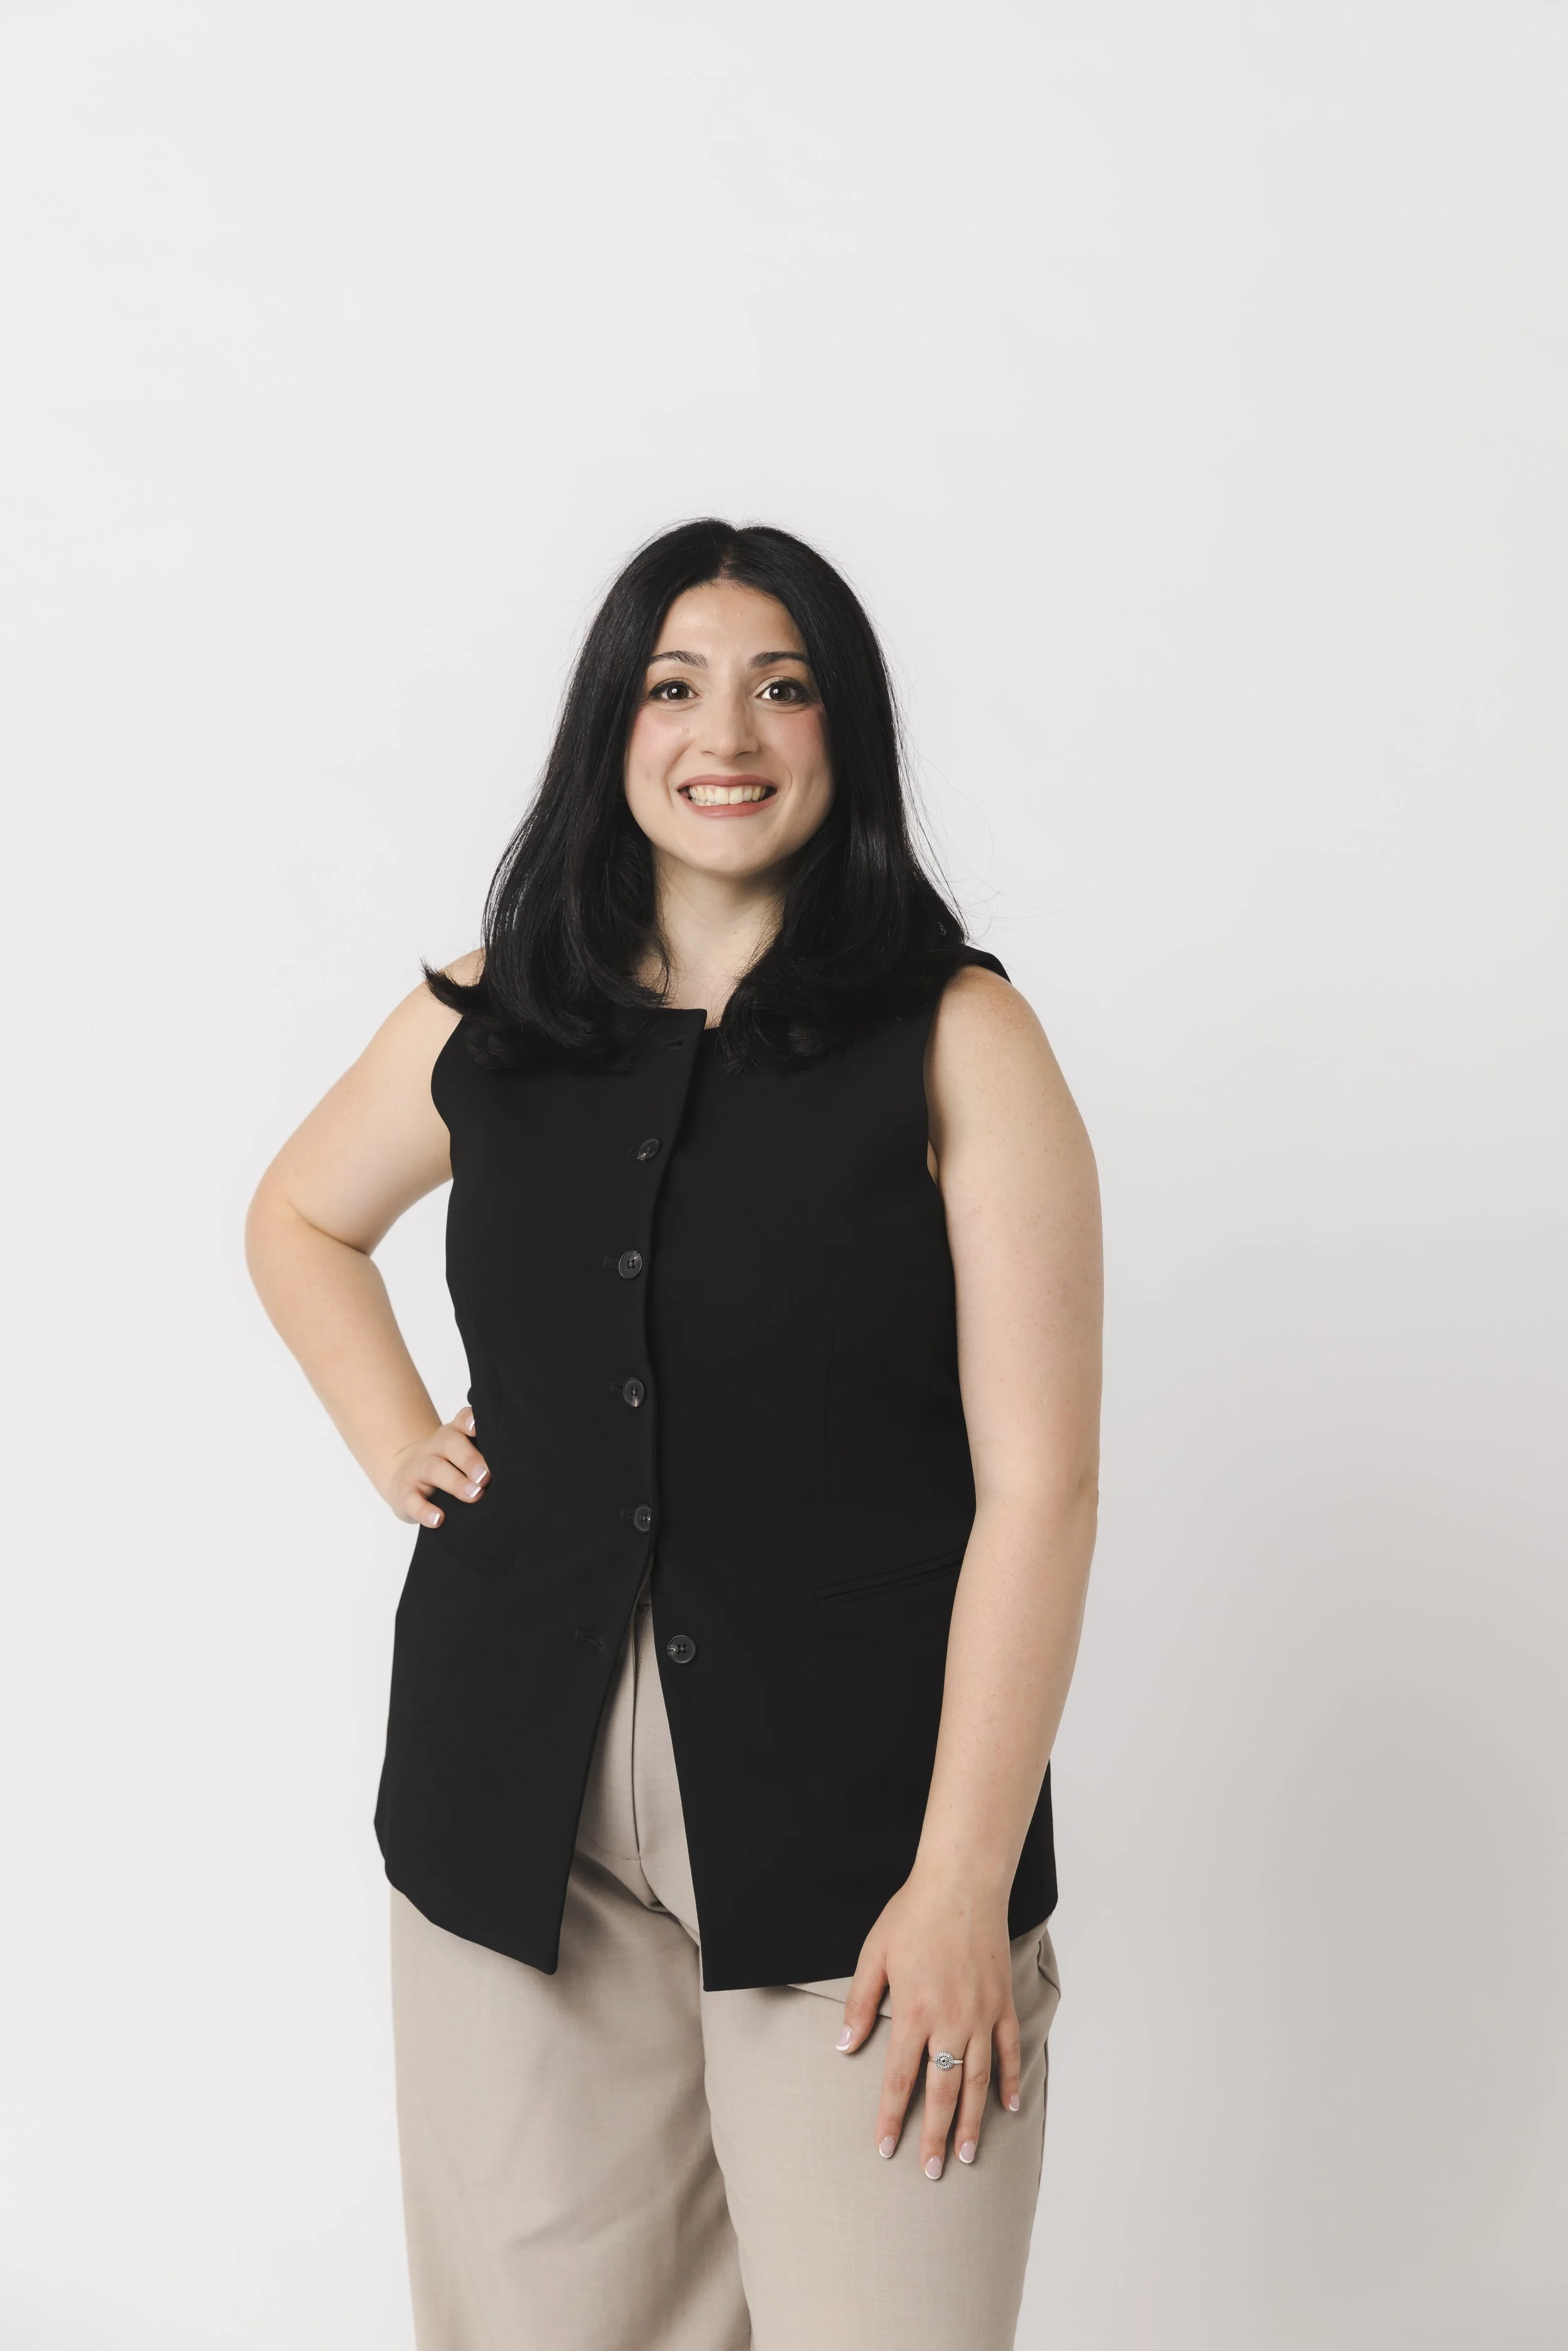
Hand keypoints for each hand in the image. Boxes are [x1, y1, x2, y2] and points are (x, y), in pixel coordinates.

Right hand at [383, 1406, 489, 1526]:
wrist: (405, 1477)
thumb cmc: (449, 1467)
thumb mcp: (463, 1455)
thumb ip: (485, 1456)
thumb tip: (518, 1470)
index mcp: (454, 1434)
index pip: (462, 1421)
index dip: (469, 1421)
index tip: (478, 1427)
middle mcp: (436, 1447)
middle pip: (450, 1443)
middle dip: (470, 1459)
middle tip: (486, 1476)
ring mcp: (418, 1468)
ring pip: (434, 1469)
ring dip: (455, 1483)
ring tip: (474, 1495)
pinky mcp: (405, 1492)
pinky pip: (412, 1499)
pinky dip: (424, 1510)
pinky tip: (438, 1519)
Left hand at [837, 1867, 1020, 2178]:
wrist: (961, 1883)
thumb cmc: (912, 1915)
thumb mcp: (873, 1956)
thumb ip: (859, 2005)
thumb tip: (844, 2048)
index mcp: (913, 2011)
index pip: (899, 2079)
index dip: (892, 2117)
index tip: (886, 2148)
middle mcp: (949, 2021)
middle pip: (942, 2091)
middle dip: (935, 2136)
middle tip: (932, 2172)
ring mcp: (980, 2014)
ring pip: (978, 2080)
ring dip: (973, 2121)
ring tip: (968, 2155)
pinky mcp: (1002, 2003)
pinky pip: (1009, 2051)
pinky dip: (1011, 2081)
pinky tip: (1009, 2107)